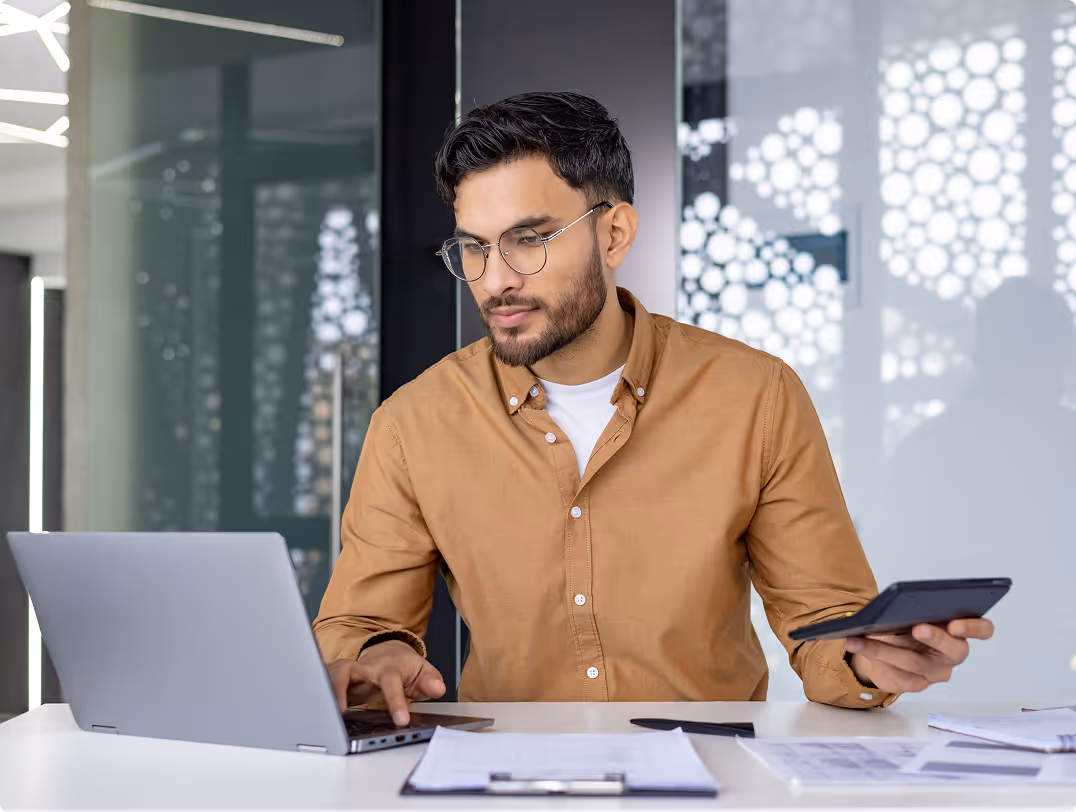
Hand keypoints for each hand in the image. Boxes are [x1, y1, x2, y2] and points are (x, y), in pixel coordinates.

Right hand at [326, 639, 445, 725]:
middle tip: (340, 713)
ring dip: (322, 693)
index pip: (390, 682)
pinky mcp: (335, 681)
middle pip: (345, 670)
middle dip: (338, 687)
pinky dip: (316, 697)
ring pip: (328, 676)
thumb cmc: (404, 666)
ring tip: (324, 717)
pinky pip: (321, 686)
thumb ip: (430, 681)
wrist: (388, 652)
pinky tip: (314, 714)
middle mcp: (363, 669)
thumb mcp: (422, 672)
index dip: (396, 701)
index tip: (402, 721)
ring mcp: (347, 674)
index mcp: (387, 668)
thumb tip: (438, 688)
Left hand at [845, 618, 993, 692]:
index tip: (956, 623)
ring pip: (916, 663)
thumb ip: (911, 607)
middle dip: (935, 637)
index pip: (983, 629)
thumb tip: (897, 604)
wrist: (887, 643)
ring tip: (860, 637)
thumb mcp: (908, 610)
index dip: (974, 627)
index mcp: (959, 630)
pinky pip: (899, 677)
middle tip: (917, 627)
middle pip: (954, 650)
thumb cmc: (905, 621)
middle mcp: (952, 653)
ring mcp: (936, 672)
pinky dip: (875, 659)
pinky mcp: (917, 684)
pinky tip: (858, 646)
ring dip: (885, 648)